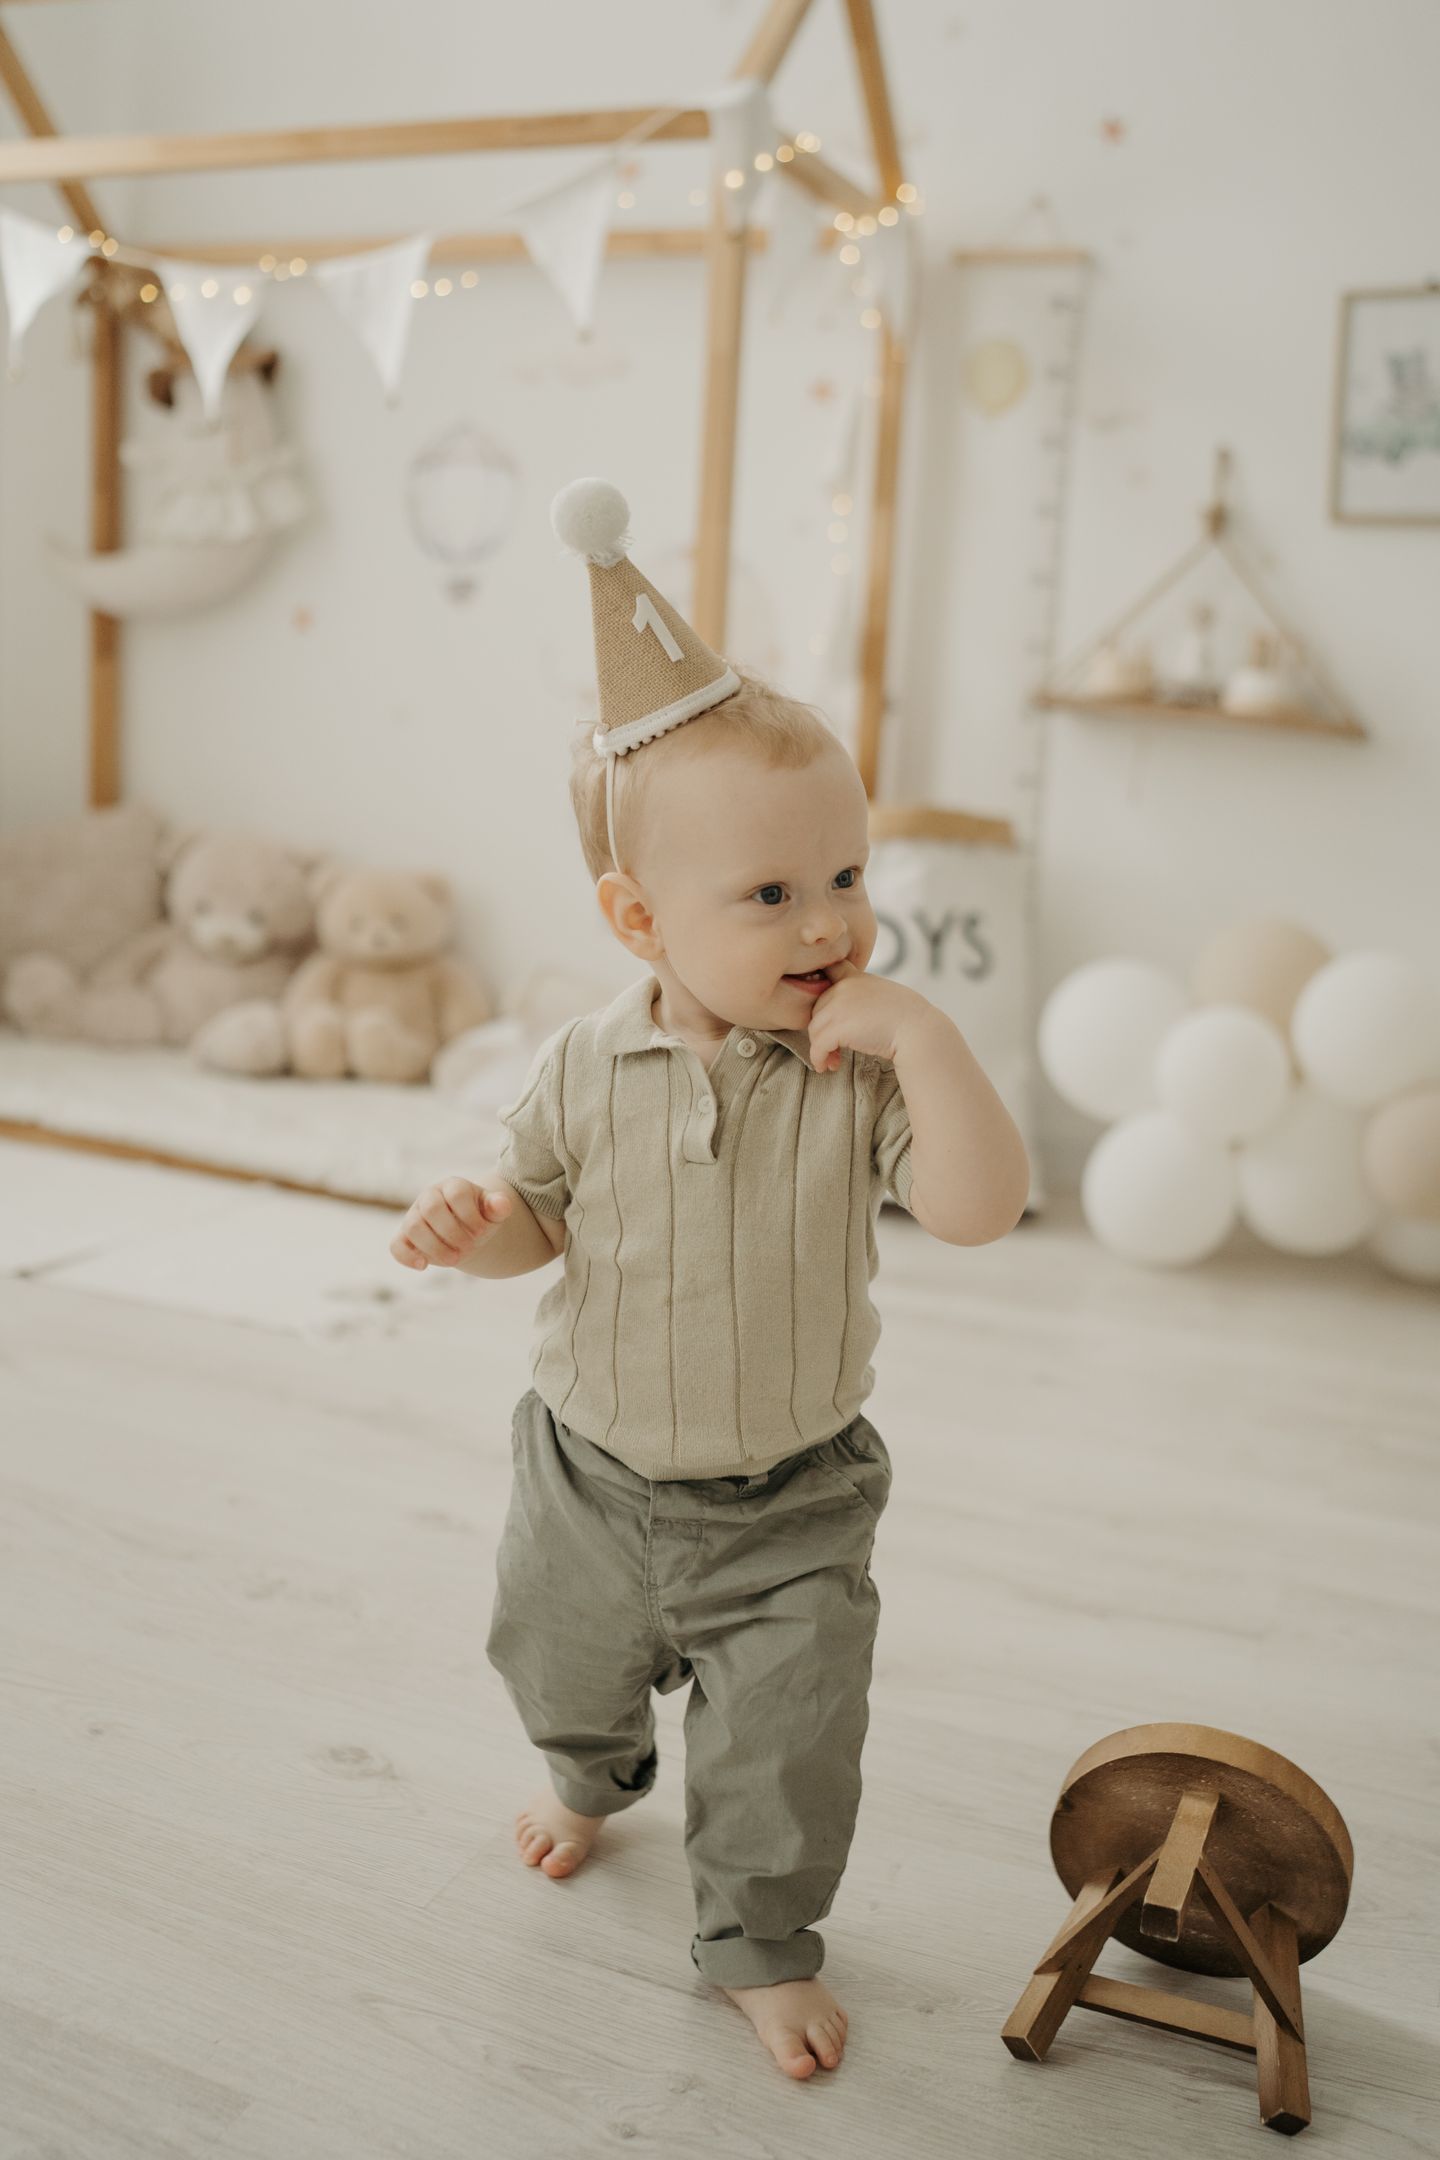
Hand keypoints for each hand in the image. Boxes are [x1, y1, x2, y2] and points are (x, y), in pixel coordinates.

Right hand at [390, 1176, 513, 1268]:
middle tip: (470, 1248)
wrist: (466, 1232)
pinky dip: (407, 1257)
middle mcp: (429, 1197)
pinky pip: (396, 1246)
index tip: (482, 1232)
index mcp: (453, 1186)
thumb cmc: (479, 1218)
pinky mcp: (404, 1237)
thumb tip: (503, 1204)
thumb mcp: (493, 1212)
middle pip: (432, 1209)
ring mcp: (414, 1216)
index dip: (470, 1215)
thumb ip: (498, 1206)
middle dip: (453, 1233)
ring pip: (413, 1227)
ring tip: (455, 1260)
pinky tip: (424, 1266)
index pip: (456, 1193)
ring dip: (435, 1247)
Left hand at [806, 957, 931, 1072]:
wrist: (919, 1032)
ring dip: (820, 1048)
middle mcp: (844, 988)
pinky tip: (828, 1067)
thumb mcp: (884, 995)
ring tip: (832, 1060)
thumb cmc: (908, 1019)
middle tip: (832, 1048)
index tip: (824, 1008)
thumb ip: (862, 996)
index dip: (821, 987)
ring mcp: (839, 1006)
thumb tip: (847, 1015)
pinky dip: (819, 1059)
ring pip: (815, 1030)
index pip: (829, 970)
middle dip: (822, 1030)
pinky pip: (818, 1046)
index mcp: (856, 978)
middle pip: (817, 1009)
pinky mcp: (838, 1028)